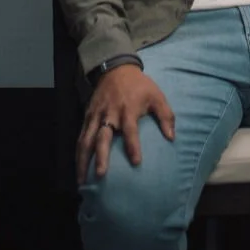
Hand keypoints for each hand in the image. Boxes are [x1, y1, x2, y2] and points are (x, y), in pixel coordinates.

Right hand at [77, 65, 173, 179]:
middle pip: (103, 137)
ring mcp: (96, 116)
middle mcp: (109, 114)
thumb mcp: (157, 95)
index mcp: (127, 109)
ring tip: (82, 180)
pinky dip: (78, 152)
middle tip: (101, 175)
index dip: (133, 145)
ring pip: (87, 139)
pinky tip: (78, 167)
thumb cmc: (139, 86)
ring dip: (83, 160)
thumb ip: (166, 116)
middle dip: (101, 156)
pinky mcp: (87, 116)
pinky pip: (81, 136)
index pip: (130, 130)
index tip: (136, 162)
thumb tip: (171, 138)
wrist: (116, 69)